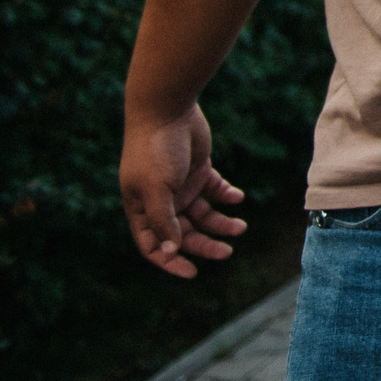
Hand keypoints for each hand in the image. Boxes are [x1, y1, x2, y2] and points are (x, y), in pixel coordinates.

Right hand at [120, 101, 246, 278]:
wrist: (168, 109)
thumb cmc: (156, 149)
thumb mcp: (157, 188)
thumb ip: (163, 220)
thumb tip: (170, 251)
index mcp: (141, 209)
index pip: (153, 246)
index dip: (170, 261)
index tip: (192, 272)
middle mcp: (160, 201)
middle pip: (183, 234)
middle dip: (204, 245)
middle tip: (226, 252)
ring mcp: (180, 185)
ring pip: (202, 215)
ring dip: (220, 224)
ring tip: (240, 228)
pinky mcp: (198, 169)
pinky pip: (214, 191)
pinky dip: (226, 196)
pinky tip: (236, 197)